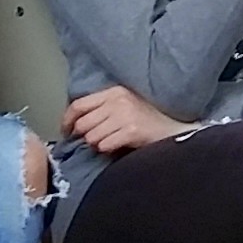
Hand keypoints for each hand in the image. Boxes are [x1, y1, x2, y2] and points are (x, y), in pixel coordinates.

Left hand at [67, 85, 191, 153]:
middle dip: (84, 136)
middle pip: (83, 123)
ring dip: (97, 144)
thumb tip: (75, 124)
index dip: (68, 120)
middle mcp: (118, 101)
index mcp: (115, 92)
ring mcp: (125, 115)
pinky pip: (104, 145)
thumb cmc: (149, 121)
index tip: (66, 131)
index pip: (79, 104)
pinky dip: (108, 150)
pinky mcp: (132, 130)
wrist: (175, 130)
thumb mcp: (125, 106)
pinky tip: (118, 147)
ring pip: (92, 136)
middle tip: (92, 142)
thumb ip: (103, 109)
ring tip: (110, 143)